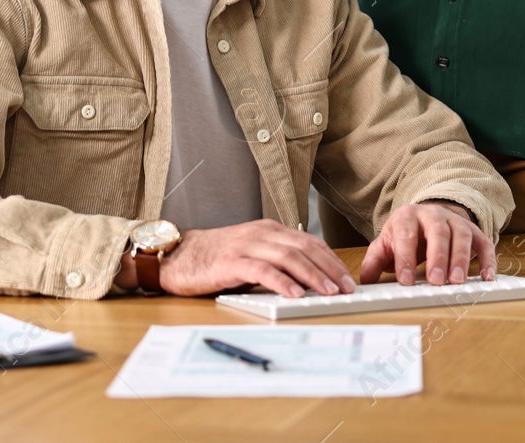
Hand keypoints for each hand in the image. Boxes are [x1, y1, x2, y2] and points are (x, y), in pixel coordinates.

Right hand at [159, 219, 356, 298]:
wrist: (177, 257)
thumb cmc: (214, 259)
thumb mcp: (251, 254)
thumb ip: (275, 261)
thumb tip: (308, 280)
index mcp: (269, 230)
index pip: (309, 241)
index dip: (331, 259)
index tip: (347, 277)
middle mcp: (261, 233)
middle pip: (305, 247)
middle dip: (330, 268)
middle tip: (347, 287)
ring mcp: (246, 246)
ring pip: (289, 257)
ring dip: (313, 275)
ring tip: (329, 292)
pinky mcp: (231, 262)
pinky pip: (263, 270)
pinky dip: (283, 282)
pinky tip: (296, 294)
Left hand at [360, 202, 495, 285]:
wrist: (428, 216)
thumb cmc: (406, 234)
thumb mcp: (386, 243)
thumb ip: (375, 260)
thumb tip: (365, 279)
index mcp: (408, 216)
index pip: (406, 234)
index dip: (406, 258)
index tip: (406, 282)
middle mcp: (433, 215)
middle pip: (438, 232)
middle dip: (438, 256)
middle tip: (436, 281)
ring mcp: (456, 221)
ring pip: (462, 235)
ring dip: (461, 259)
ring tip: (457, 281)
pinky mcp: (474, 231)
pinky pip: (484, 242)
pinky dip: (488, 260)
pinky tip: (487, 277)